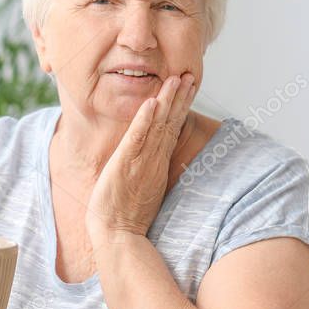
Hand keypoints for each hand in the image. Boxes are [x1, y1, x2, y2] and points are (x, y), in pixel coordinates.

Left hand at [86, 72, 196, 245]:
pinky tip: (152, 103)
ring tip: (176, 79)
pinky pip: (137, 138)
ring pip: (158, 125)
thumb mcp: (144, 186)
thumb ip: (151, 168)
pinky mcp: (127, 164)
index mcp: (158, 161)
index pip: (172, 128)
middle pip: (171, 122)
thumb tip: (156, 157)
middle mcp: (154, 158)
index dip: (181, 106)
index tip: (189, 87)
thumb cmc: (127, 214)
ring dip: (167, 101)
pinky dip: (145, 120)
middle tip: (191, 75)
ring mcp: (142, 160)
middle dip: (180, 98)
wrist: (118, 234)